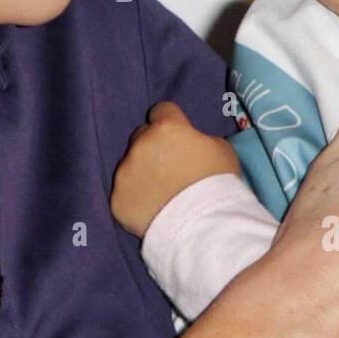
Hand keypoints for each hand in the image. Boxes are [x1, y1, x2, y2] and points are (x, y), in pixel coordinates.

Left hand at [112, 102, 241, 236]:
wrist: (204, 226)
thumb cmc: (219, 184)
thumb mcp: (221, 149)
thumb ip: (198, 139)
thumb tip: (189, 142)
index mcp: (167, 128)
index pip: (162, 111)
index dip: (171, 123)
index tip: (177, 137)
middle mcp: (140, 145)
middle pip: (142, 136)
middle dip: (154, 147)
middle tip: (170, 168)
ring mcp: (125, 172)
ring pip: (130, 165)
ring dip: (143, 173)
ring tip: (162, 193)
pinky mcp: (117, 199)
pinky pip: (125, 193)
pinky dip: (136, 198)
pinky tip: (153, 209)